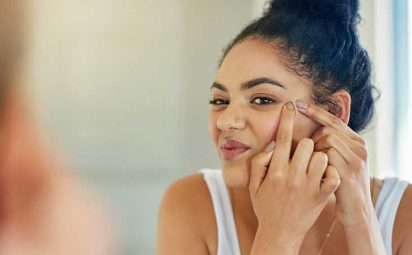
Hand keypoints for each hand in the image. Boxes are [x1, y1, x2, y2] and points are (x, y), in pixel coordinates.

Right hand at [249, 102, 339, 251]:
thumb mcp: (253, 186)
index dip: (287, 119)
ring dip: (318, 156)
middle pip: (307, 144)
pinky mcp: (322, 196)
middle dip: (305, 143)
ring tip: (311, 165)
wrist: (280, 234)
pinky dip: (330, 172)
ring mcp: (310, 187)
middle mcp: (293, 177)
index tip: (291, 106)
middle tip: (302, 152)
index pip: (283, 139)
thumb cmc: (265, 207)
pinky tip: (322, 177)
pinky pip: (333, 174)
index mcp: (275, 172)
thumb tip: (271, 147)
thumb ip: (259, 163)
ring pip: (322, 156)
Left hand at [295, 100, 372, 226]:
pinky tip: (314, 172)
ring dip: (314, 150)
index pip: (334, 120)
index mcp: (356, 142)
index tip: (297, 104)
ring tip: (311, 165)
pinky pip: (327, 156)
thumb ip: (332, 145)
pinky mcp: (349, 172)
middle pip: (328, 129)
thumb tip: (311, 129)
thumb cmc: (340, 184)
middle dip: (313, 139)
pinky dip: (317, 161)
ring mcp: (356, 160)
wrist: (355, 211)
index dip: (315, 111)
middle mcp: (360, 148)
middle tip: (306, 154)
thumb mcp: (340, 161)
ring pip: (328, 140)